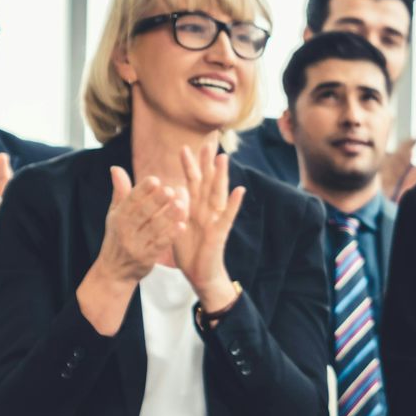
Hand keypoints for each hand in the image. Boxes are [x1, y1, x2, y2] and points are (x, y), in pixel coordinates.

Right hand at [97, 166, 188, 283]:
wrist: (114, 271)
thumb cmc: (118, 237)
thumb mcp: (115, 215)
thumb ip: (120, 192)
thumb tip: (116, 168)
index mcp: (118, 217)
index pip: (130, 201)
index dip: (142, 190)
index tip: (155, 179)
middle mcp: (125, 230)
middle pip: (142, 213)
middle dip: (156, 202)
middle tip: (171, 190)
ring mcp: (136, 245)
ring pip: (153, 229)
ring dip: (167, 217)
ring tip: (181, 205)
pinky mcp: (147, 258)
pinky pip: (160, 245)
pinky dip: (171, 236)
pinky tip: (182, 226)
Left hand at [168, 145, 245, 308]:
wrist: (200, 274)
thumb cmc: (190, 251)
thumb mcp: (178, 225)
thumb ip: (179, 207)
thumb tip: (176, 187)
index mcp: (195, 208)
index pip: (193, 182)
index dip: (190, 165)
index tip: (186, 146)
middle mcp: (206, 210)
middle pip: (208, 181)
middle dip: (207, 162)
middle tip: (209, 140)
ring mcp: (215, 220)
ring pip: (218, 193)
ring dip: (221, 175)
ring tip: (224, 158)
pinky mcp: (220, 232)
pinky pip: (228, 215)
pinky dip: (234, 203)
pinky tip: (240, 190)